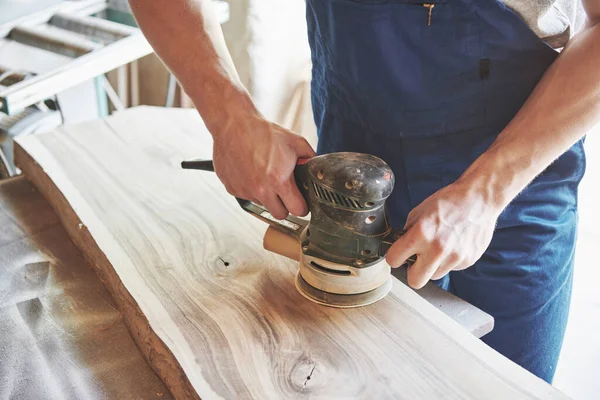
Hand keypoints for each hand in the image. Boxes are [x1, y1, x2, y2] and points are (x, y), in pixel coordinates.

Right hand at [212, 112, 315, 219]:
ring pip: (262, 205)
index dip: (301, 207)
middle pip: (280, 214)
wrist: (234, 124)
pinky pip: (246, 197)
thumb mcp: (296, 142)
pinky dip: (250, 188)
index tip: (300, 202)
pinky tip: (251, 172)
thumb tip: (317, 171)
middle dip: (285, 205)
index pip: (297, 211)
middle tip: (284, 192)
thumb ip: (310, 159)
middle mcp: (261, 189)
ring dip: (266, 196)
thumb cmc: (263, 132)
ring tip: (264, 175)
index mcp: (279, 180)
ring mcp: (245, 191)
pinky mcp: (232, 189)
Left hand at [386, 182, 500, 288]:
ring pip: (434, 276)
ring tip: (439, 248)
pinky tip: (453, 244)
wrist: (479, 199)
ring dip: (432, 266)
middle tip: (416, 261)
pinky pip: (451, 269)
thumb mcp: (419, 211)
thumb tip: (401, 246)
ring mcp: (454, 257)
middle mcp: (437, 249)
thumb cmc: (449, 202)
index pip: (394, 260)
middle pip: (415, 281)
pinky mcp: (468, 261)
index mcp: (421, 234)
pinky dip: (449, 261)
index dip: (394, 257)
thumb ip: (408, 232)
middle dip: (412, 272)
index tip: (398, 254)